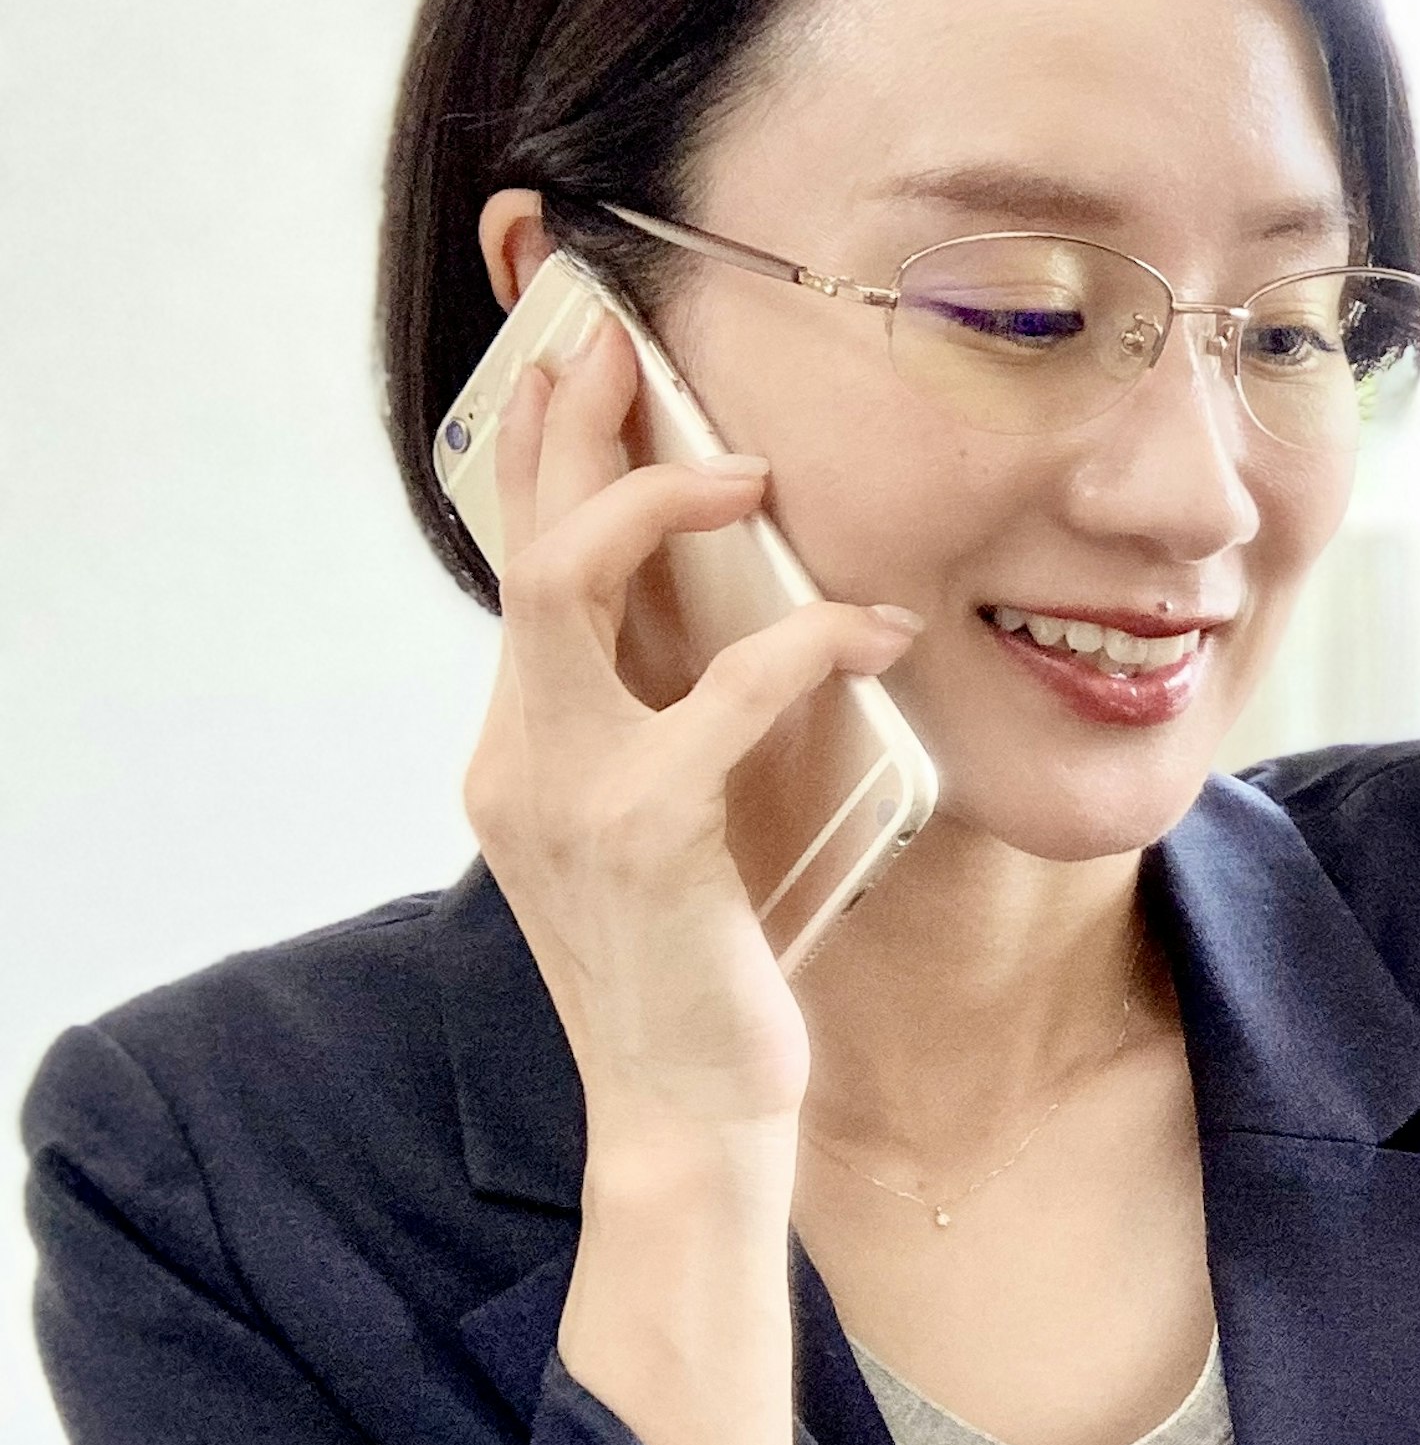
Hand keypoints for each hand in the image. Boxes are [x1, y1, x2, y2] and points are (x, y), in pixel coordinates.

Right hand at [458, 318, 919, 1147]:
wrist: (691, 1113)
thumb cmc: (707, 974)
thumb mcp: (673, 830)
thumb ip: (670, 731)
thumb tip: (740, 627)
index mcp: (524, 751)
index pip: (516, 569)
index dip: (533, 452)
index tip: (570, 353)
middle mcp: (520, 758)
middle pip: (519, 544)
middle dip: (562, 424)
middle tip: (611, 331)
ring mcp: (567, 793)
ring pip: (568, 586)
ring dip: (656, 502)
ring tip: (748, 467)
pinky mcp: (646, 832)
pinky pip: (723, 691)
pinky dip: (809, 640)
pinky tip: (877, 628)